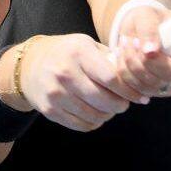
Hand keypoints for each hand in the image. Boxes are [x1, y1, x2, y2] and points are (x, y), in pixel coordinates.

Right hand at [19, 34, 146, 131]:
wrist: (29, 65)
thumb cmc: (66, 53)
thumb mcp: (86, 45)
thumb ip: (110, 58)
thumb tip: (136, 75)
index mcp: (78, 53)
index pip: (112, 78)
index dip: (130, 91)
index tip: (140, 97)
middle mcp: (65, 73)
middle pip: (105, 100)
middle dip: (121, 105)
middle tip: (124, 103)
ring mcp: (56, 93)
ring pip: (95, 116)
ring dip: (108, 115)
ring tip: (108, 107)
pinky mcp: (50, 110)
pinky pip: (82, 125)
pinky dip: (94, 122)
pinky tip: (94, 112)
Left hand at [112, 5, 170, 97]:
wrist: (135, 30)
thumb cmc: (149, 20)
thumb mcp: (147, 15)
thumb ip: (150, 29)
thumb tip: (151, 50)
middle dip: (149, 60)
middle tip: (135, 41)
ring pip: (154, 84)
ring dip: (132, 63)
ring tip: (126, 43)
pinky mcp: (157, 89)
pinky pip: (138, 89)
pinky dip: (125, 72)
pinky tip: (123, 55)